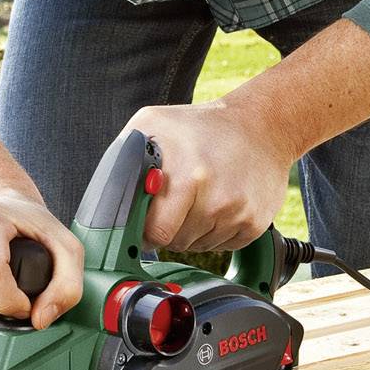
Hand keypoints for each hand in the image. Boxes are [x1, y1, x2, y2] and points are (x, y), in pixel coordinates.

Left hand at [120, 102, 298, 252]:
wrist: (263, 126)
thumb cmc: (201, 126)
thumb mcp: (153, 123)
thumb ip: (124, 158)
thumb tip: (106, 199)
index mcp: (186, 174)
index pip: (154, 232)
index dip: (144, 229)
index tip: (144, 221)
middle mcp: (213, 196)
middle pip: (174, 242)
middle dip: (167, 229)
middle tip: (173, 203)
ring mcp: (236, 213)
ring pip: (197, 246)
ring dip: (191, 231)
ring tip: (199, 198)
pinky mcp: (254, 224)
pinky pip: (221, 246)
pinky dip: (215, 232)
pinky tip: (219, 204)